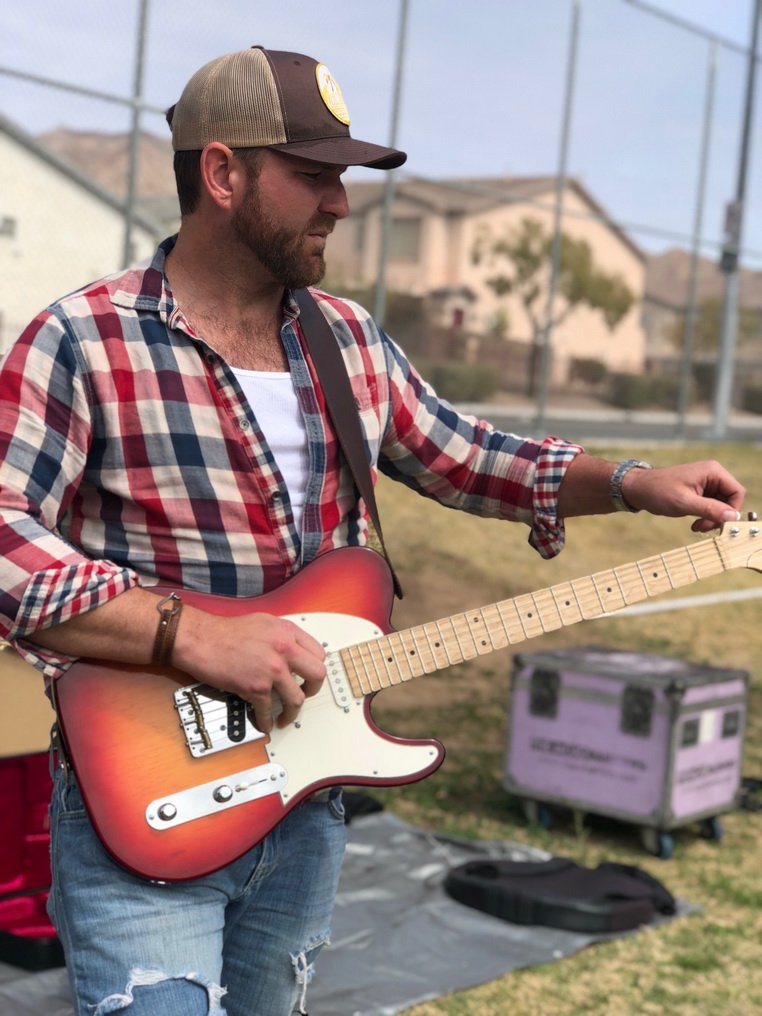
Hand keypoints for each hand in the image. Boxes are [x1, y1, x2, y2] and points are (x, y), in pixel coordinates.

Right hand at [174, 610, 325, 732]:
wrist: (200, 639)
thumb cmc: (225, 631)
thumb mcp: (264, 622)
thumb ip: (282, 636)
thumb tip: (293, 651)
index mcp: (287, 632)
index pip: (318, 653)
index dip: (315, 667)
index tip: (309, 675)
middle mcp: (284, 649)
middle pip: (317, 675)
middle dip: (313, 689)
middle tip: (305, 693)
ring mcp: (271, 670)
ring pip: (297, 699)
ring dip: (292, 712)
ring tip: (286, 716)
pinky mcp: (255, 687)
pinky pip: (268, 711)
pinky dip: (266, 721)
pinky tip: (265, 723)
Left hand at [621, 460, 745, 532]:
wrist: (637, 489)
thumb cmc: (657, 491)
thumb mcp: (685, 503)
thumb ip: (710, 509)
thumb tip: (732, 516)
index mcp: (712, 471)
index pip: (737, 492)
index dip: (732, 510)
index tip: (718, 524)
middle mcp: (712, 475)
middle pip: (730, 500)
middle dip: (719, 517)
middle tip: (703, 527)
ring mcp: (706, 483)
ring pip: (721, 505)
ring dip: (712, 518)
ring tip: (697, 526)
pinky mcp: (699, 491)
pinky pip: (711, 506)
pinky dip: (706, 516)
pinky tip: (695, 523)